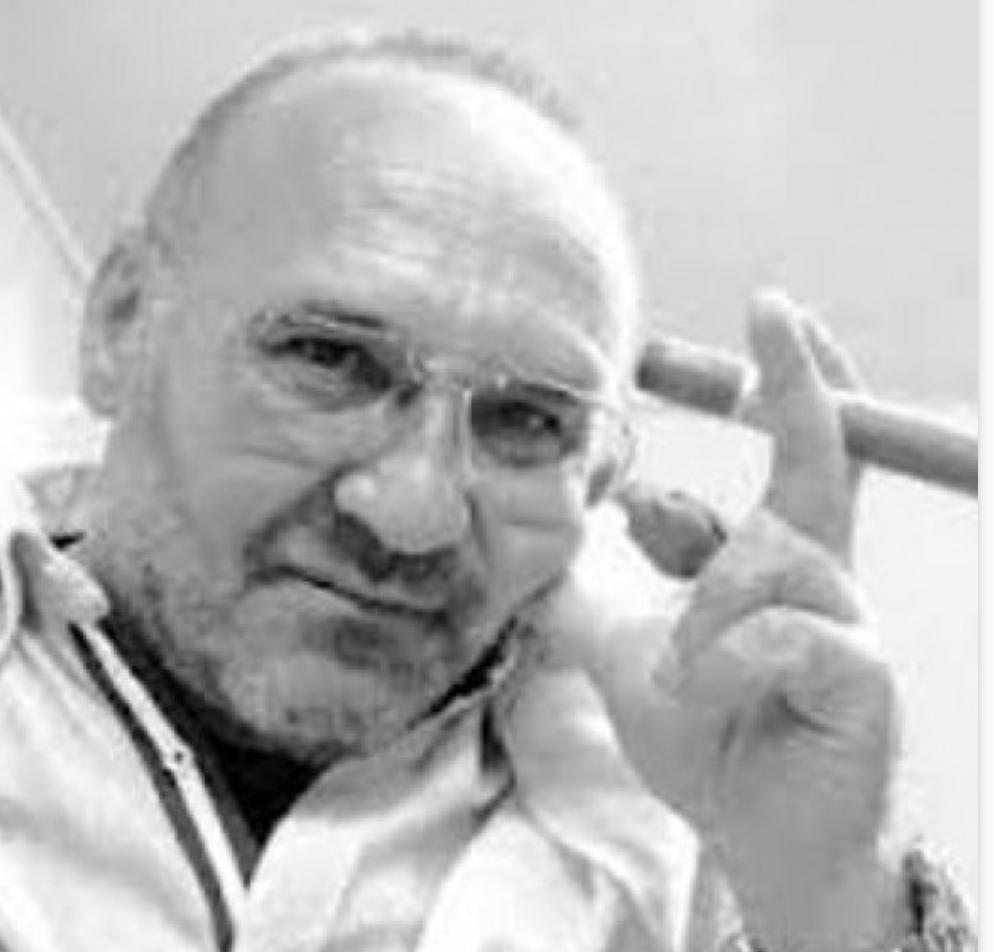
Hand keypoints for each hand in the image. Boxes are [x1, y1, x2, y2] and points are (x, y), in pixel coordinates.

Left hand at [536, 291, 905, 951]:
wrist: (758, 836)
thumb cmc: (710, 740)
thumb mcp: (629, 657)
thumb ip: (589, 603)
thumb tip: (538, 562)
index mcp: (780, 564)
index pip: (801, 452)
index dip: (794, 380)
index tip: (771, 307)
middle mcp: (828, 580)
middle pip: (816, 463)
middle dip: (802, 385)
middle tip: (775, 308)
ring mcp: (853, 627)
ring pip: (769, 560)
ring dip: (704, 611)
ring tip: (683, 674)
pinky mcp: (865, 682)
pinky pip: (782, 635)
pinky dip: (725, 662)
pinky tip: (710, 694)